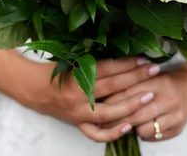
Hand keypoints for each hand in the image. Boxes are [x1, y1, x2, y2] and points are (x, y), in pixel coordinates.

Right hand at [28, 57, 161, 142]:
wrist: (32, 88)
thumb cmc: (54, 69)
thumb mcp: (72, 58)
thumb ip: (94, 59)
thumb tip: (122, 54)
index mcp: (76, 74)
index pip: (108, 68)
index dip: (128, 63)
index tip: (144, 59)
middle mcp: (78, 95)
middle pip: (113, 86)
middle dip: (136, 78)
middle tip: (154, 71)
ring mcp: (78, 112)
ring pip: (109, 112)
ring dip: (132, 104)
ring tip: (149, 96)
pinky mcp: (77, 124)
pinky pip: (97, 133)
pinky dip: (114, 132)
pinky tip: (129, 125)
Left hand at [102, 66, 186, 140]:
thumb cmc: (164, 81)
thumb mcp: (149, 76)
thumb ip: (130, 84)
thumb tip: (103, 97)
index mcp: (159, 82)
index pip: (129, 94)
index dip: (111, 102)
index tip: (97, 107)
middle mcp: (169, 99)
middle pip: (135, 115)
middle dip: (116, 121)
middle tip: (101, 123)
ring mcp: (175, 115)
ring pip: (144, 129)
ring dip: (132, 128)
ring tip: (126, 122)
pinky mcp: (178, 128)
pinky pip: (154, 137)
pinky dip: (144, 133)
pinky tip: (142, 125)